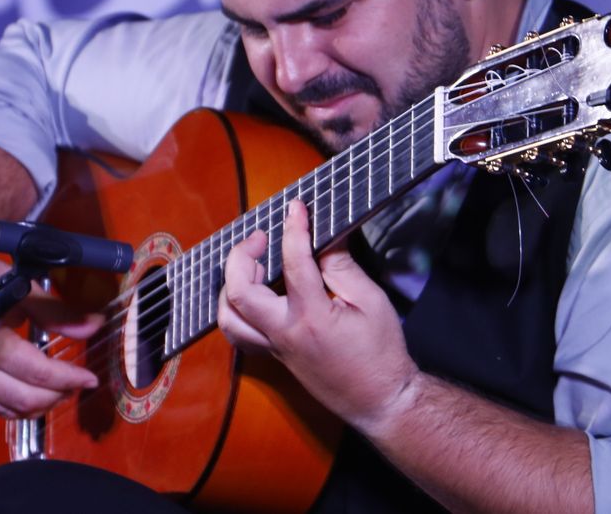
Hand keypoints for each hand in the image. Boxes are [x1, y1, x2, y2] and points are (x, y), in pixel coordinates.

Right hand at [0, 232, 102, 417]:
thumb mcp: (18, 289)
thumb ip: (56, 312)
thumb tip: (94, 325)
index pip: (39, 374)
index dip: (69, 378)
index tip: (92, 378)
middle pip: (25, 399)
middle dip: (57, 394)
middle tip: (79, 382)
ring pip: (8, 410)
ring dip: (38, 405)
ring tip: (61, 389)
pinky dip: (16, 407)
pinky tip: (32, 395)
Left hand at [218, 199, 419, 431]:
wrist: (379, 402)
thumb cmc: (381, 353)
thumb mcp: (372, 302)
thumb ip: (343, 268)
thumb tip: (323, 237)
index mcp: (312, 317)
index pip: (294, 262)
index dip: (294, 228)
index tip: (297, 207)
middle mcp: (285, 334)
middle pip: (240, 292)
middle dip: (241, 256)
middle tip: (261, 237)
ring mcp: (275, 348)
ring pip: (229, 317)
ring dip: (230, 285)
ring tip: (252, 264)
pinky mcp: (275, 357)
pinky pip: (239, 334)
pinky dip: (236, 309)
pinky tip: (252, 292)